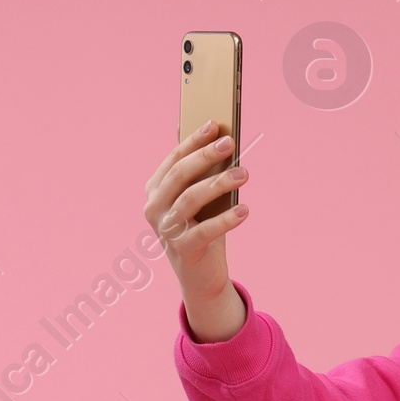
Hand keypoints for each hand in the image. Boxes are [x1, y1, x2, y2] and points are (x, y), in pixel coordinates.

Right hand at [144, 120, 248, 341]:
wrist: (200, 276)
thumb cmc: (201, 228)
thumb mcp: (198, 198)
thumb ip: (195, 169)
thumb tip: (199, 127)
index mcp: (155, 190)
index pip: (173, 159)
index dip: (193, 141)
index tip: (215, 124)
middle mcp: (154, 208)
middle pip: (180, 174)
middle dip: (206, 156)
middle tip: (230, 143)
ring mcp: (166, 229)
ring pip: (192, 198)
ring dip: (220, 183)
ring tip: (245, 174)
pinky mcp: (183, 249)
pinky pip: (206, 229)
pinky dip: (227, 219)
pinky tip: (245, 210)